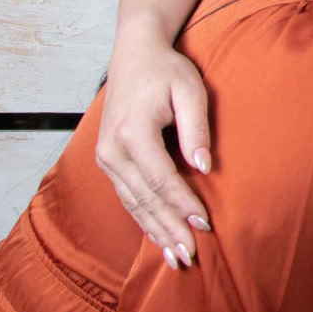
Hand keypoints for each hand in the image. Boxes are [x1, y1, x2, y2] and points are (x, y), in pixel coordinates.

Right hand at [96, 35, 211, 268]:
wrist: (134, 55)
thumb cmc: (166, 70)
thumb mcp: (190, 89)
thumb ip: (197, 128)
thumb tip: (205, 167)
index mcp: (133, 132)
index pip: (161, 178)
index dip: (183, 204)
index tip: (204, 224)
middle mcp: (113, 150)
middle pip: (144, 198)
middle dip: (168, 228)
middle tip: (189, 255)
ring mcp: (106, 158)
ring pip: (132, 203)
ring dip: (154, 230)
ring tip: (174, 256)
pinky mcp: (109, 162)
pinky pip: (127, 197)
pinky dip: (143, 219)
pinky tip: (157, 236)